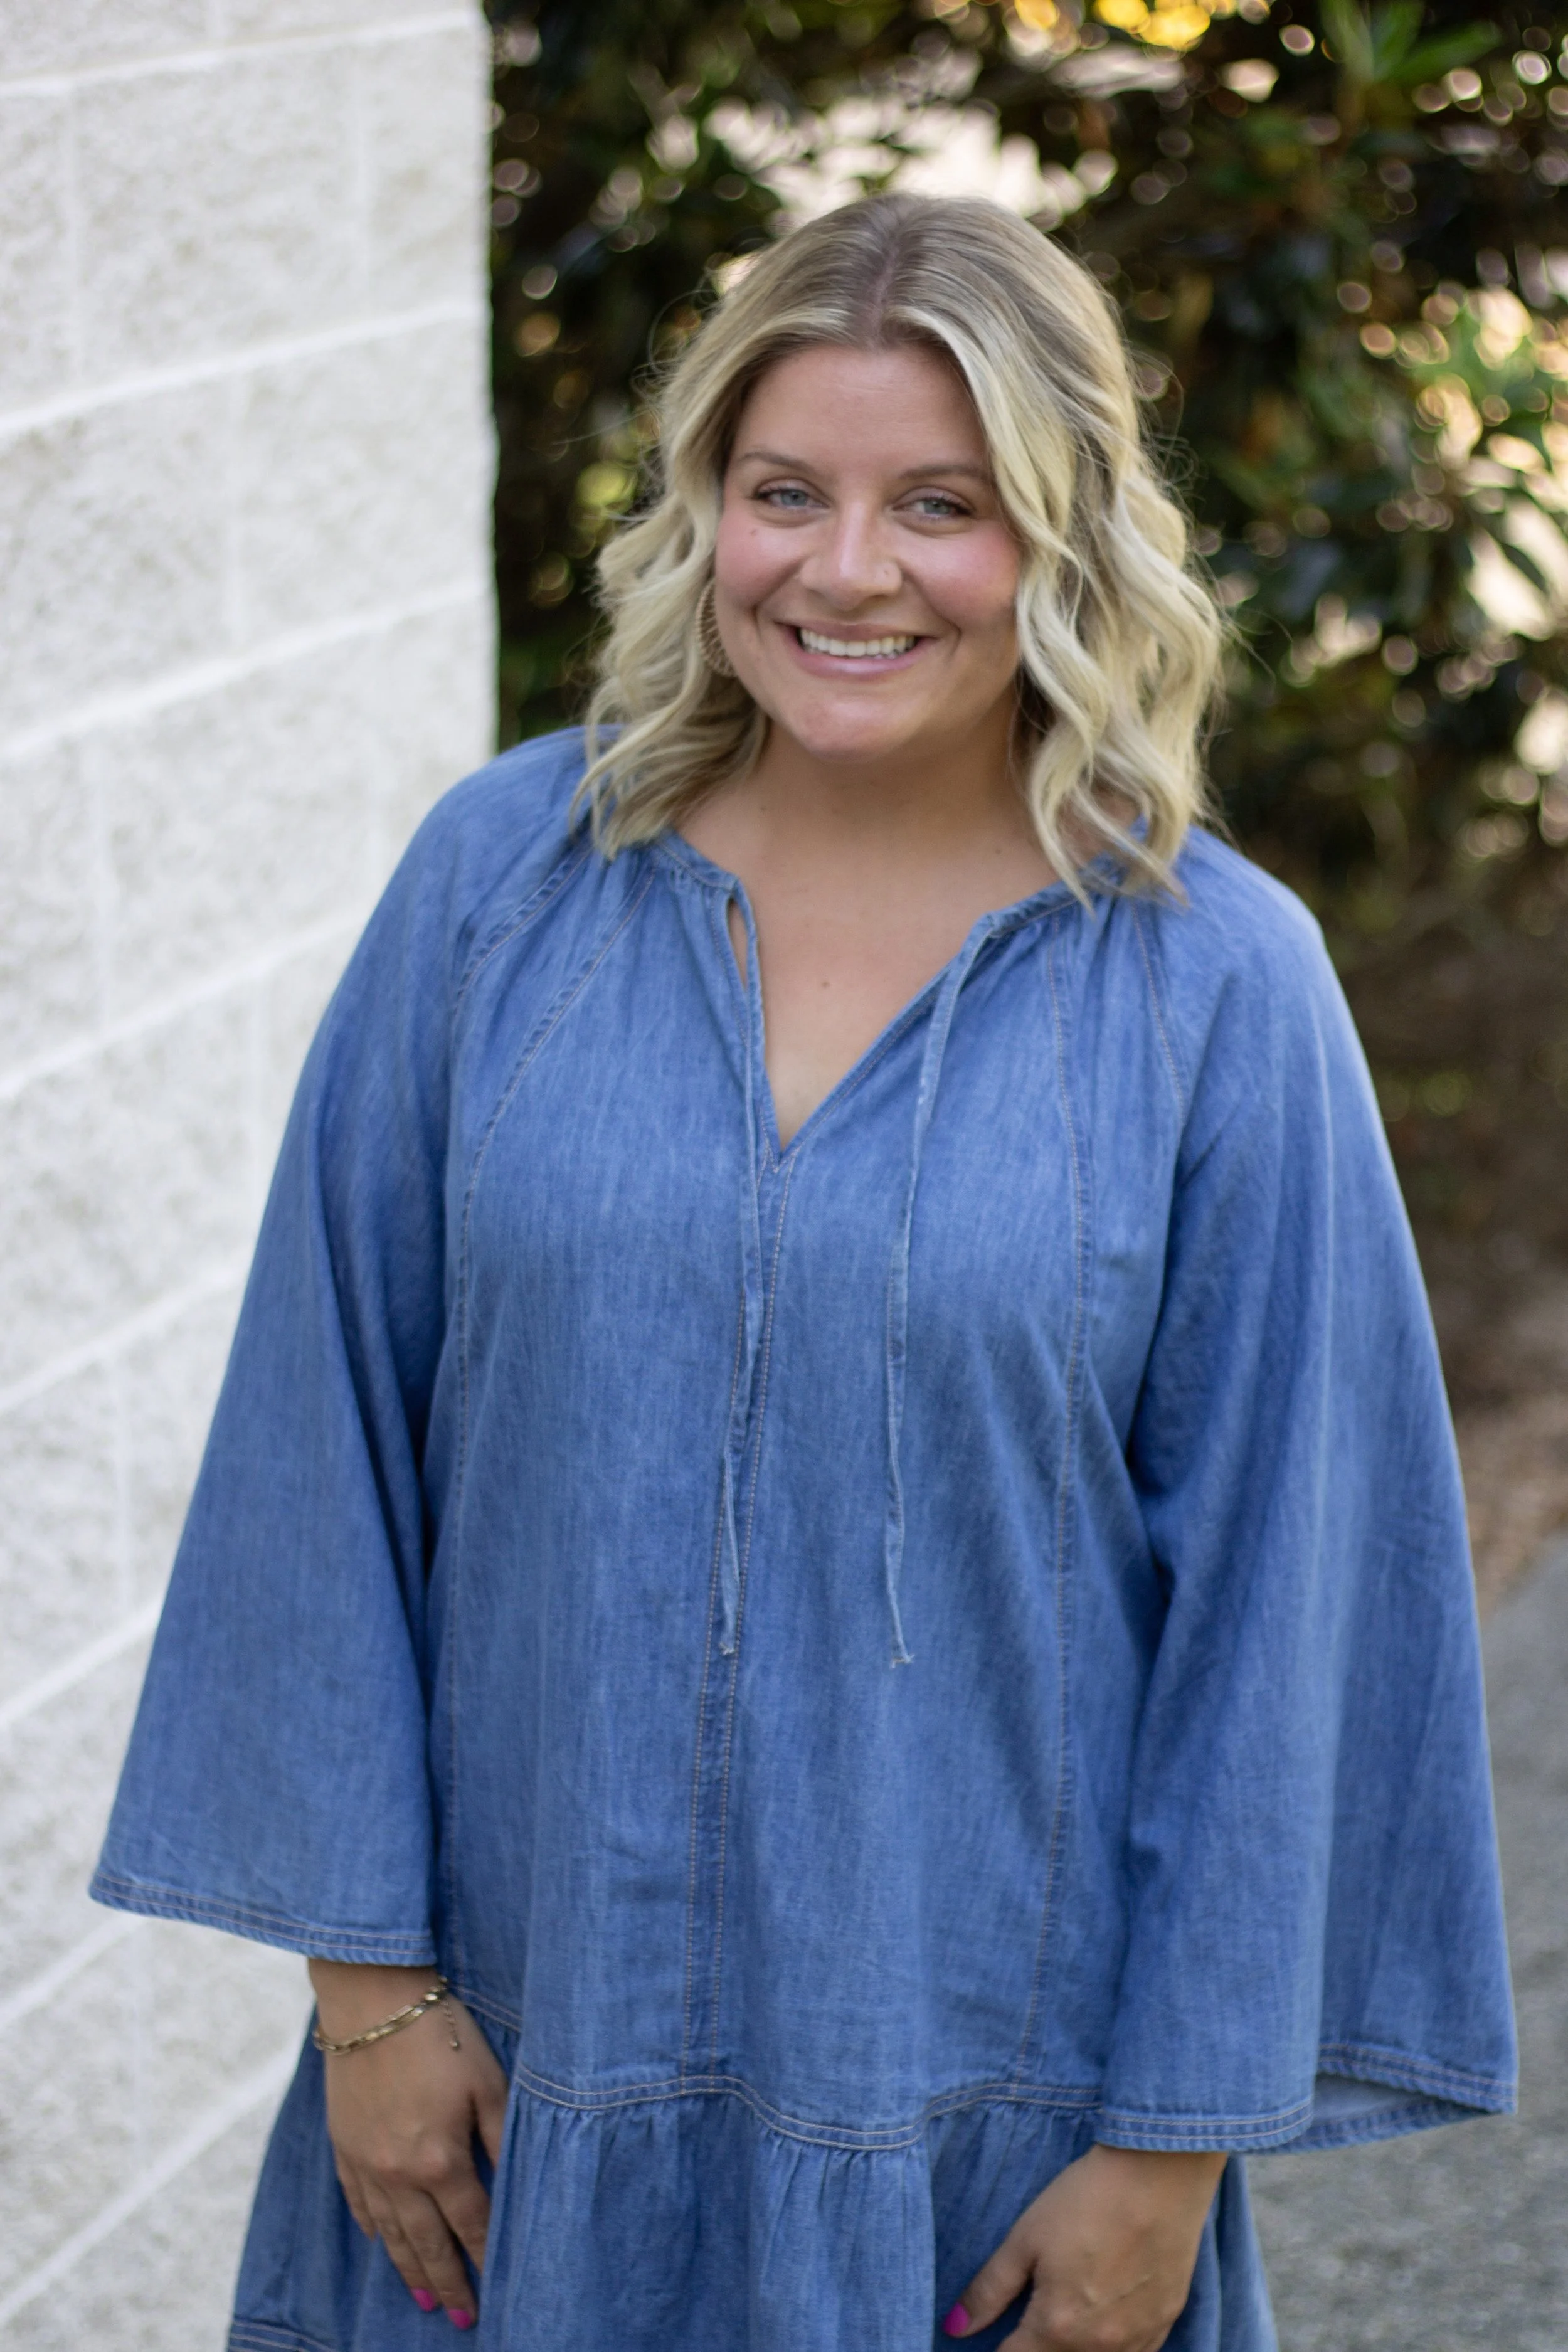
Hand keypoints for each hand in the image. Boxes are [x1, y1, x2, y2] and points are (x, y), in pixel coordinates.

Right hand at [310, 1961, 509, 2328]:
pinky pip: (357, 2202)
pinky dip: (371, 2228)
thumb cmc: (440, 2032)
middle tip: (460, 2318)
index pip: (471, 2223)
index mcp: (439, 2160)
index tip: (497, 2290)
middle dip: (446, 2283)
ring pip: (390, 2232)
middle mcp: (399, 2174)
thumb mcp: (487, 2080)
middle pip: (427, 2242)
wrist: (372, 1999)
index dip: (485, 2258)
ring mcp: (365, 2162)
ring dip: (407, 2269)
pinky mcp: (343, 2145)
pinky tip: (379, 2242)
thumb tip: (516, 2183)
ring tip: (423, 2300)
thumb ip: (501, 2137)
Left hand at [943, 2143, 1227, 2351]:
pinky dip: (1112, 2346)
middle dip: (1035, 2347)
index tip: (999, 2332)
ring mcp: (1138, 2339)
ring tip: (1067, 2312)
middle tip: (1032, 2314)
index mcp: (1057, 2327)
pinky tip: (1104, 2317)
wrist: (1159, 2174)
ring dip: (1073, 2347)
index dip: (999, 2348)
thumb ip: (989, 2290)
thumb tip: (955, 2327)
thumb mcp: (1025, 2238)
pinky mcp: (1166, 2322)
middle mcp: (1099, 2346)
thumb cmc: (1087, 2199)